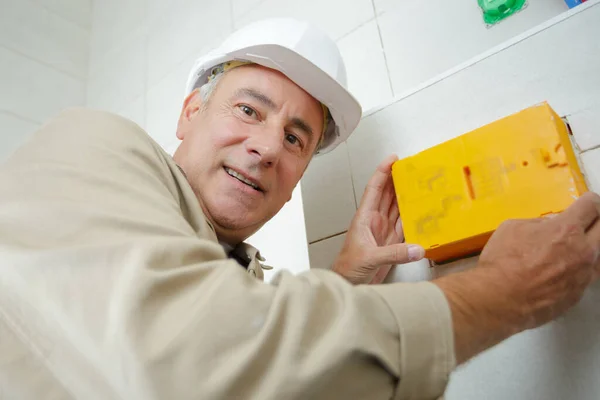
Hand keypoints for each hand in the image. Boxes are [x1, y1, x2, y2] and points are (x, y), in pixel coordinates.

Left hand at [332, 155, 424, 284]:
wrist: (347, 284)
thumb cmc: (348, 268)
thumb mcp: (369, 258)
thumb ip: (394, 254)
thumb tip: (418, 249)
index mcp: (365, 217)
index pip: (374, 189)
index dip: (382, 172)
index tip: (393, 159)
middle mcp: (375, 221)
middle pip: (388, 195)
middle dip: (398, 179)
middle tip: (413, 166)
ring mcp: (383, 231)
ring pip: (397, 208)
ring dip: (407, 195)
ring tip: (421, 183)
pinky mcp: (391, 243)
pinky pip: (404, 226)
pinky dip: (413, 218)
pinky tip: (423, 211)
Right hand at [478, 191, 599, 328]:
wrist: (500, 299)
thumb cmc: (502, 261)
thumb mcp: (512, 228)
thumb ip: (536, 223)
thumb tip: (548, 225)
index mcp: (566, 229)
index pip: (591, 206)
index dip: (589, 201)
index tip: (586, 202)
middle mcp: (583, 251)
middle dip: (596, 221)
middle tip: (587, 221)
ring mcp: (583, 275)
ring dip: (591, 247)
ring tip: (578, 248)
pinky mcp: (578, 294)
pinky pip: (587, 276)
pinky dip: (579, 269)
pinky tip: (563, 270)